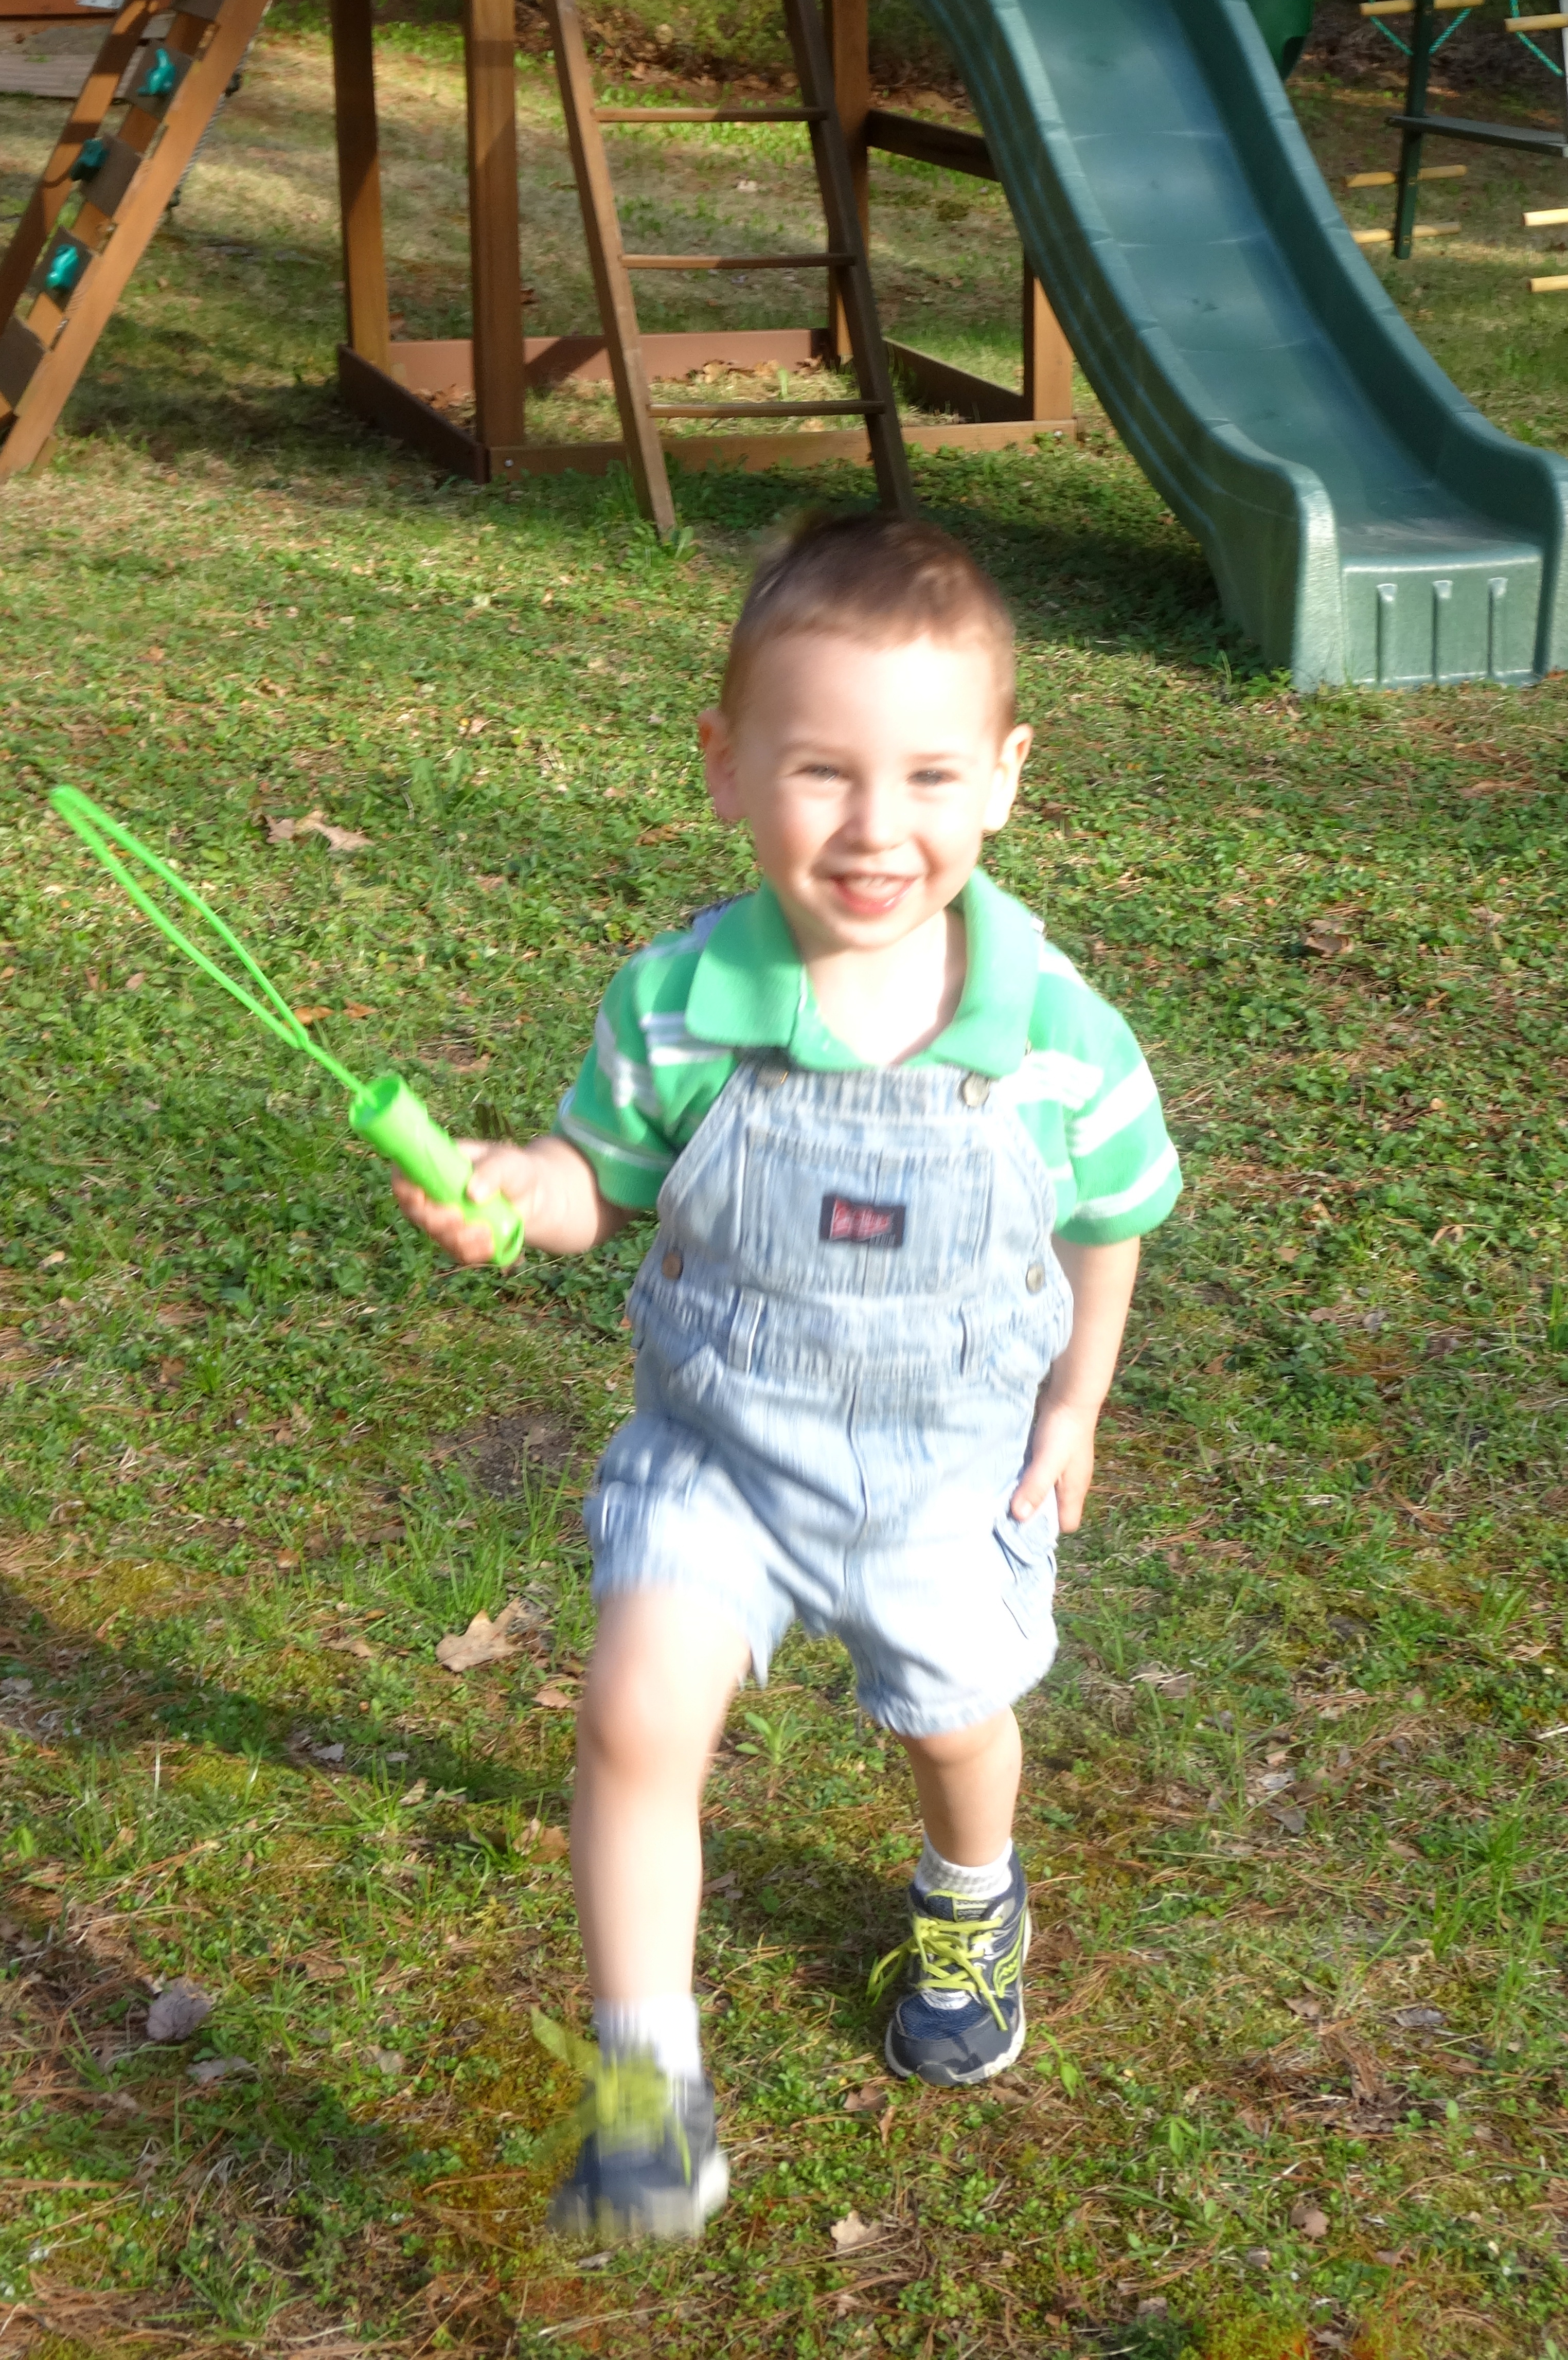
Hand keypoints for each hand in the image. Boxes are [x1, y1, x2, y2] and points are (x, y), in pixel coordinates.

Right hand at [391, 1139, 539, 1266]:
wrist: (534, 1196)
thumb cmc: (515, 1170)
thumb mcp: (507, 1163)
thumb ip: (491, 1172)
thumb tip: (472, 1194)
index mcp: (437, 1165)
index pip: (404, 1177)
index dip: (405, 1190)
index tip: (420, 1198)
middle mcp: (434, 1193)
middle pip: (415, 1212)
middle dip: (436, 1221)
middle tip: (460, 1219)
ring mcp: (445, 1217)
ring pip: (436, 1235)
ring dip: (458, 1239)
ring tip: (486, 1232)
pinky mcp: (459, 1238)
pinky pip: (456, 1252)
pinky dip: (472, 1252)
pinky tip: (490, 1245)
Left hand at [1010, 1394, 1098, 1531]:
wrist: (1070, 1395)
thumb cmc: (1063, 1430)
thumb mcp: (1047, 1460)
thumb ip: (1036, 1487)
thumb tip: (1019, 1517)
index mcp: (1074, 1490)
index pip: (1067, 1524)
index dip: (1048, 1528)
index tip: (1022, 1525)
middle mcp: (1072, 1483)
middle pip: (1055, 1509)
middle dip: (1035, 1512)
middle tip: (1007, 1509)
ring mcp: (1064, 1468)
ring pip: (1047, 1491)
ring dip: (1029, 1493)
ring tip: (1006, 1493)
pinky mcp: (1054, 1454)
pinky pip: (1041, 1474)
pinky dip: (1029, 1476)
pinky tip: (1013, 1471)